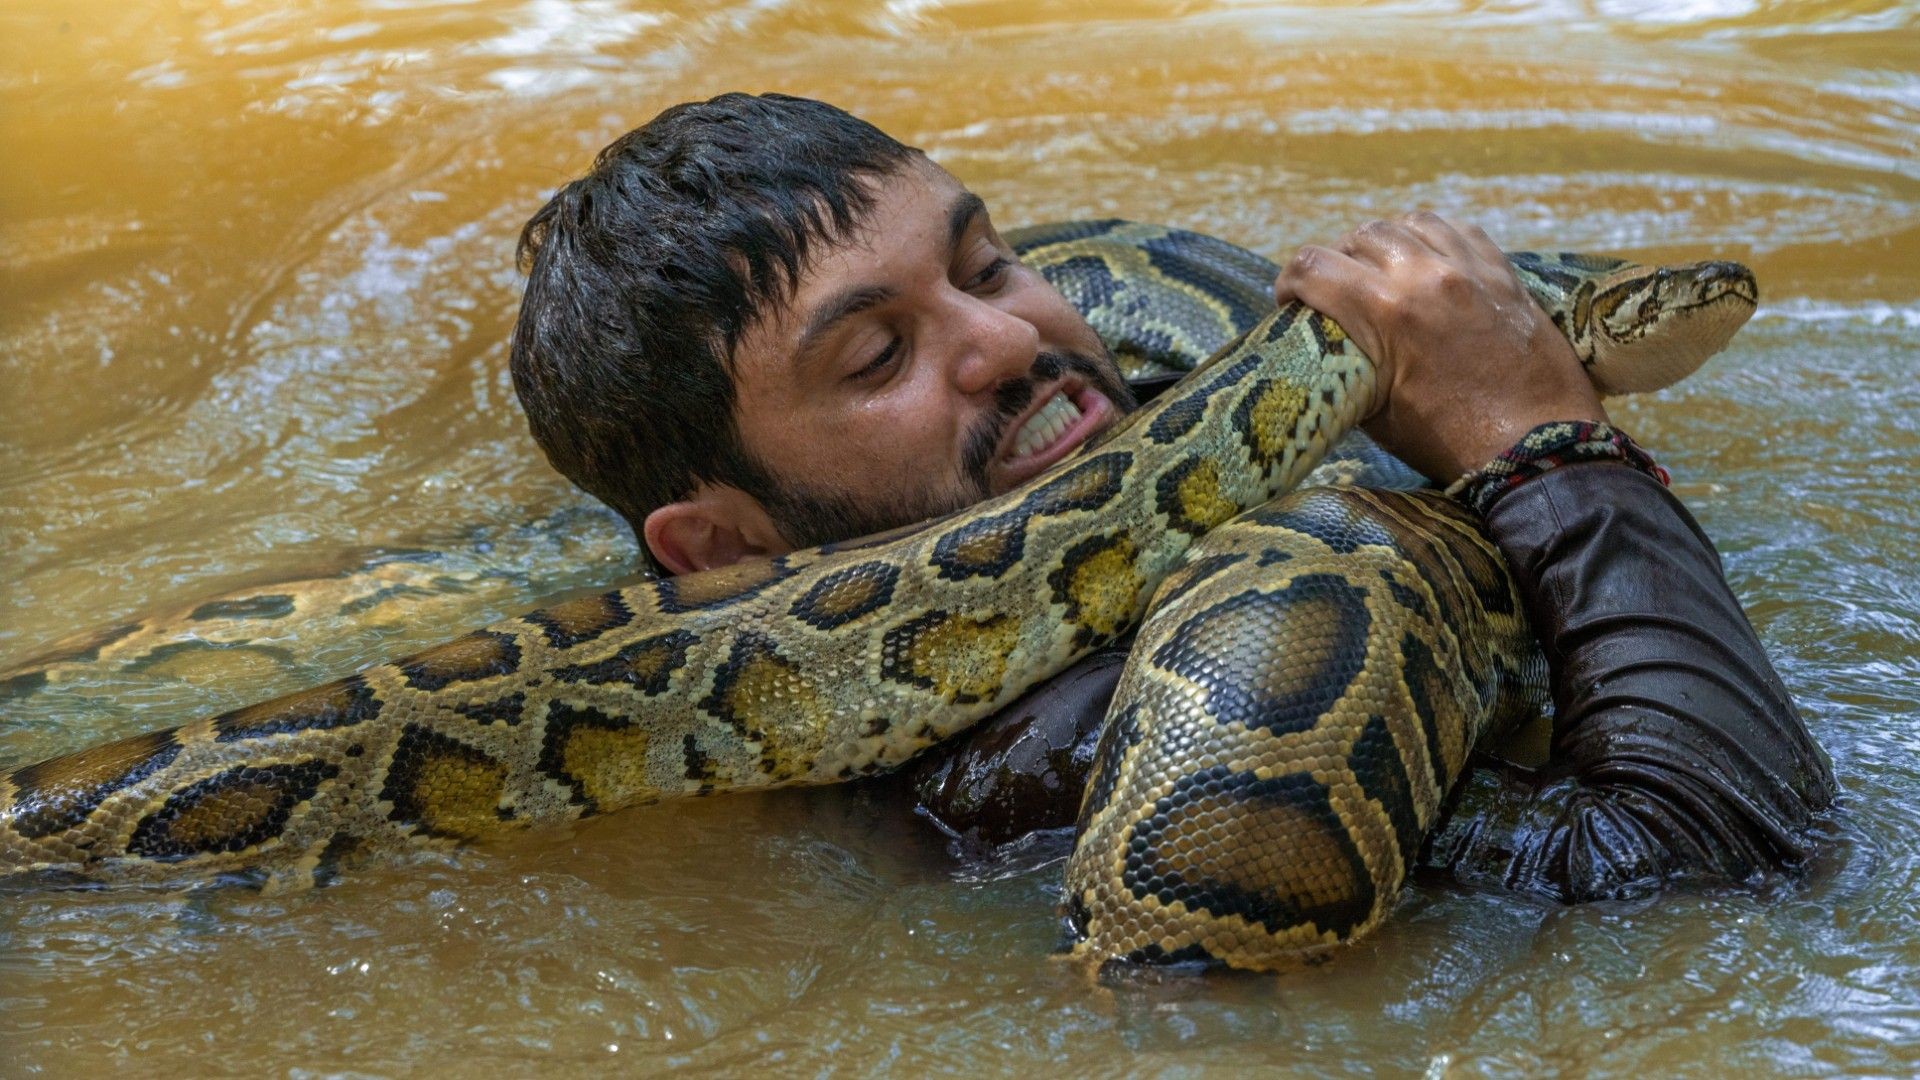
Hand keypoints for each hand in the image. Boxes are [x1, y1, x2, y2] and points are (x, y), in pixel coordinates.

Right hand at [1272, 212, 1606, 482]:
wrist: (1537, 449)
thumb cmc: (1452, 443)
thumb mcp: (1376, 413)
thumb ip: (1348, 366)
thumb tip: (1330, 349)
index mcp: (1386, 312)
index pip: (1314, 266)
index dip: (1290, 280)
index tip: (1289, 300)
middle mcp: (1425, 276)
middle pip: (1360, 237)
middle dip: (1336, 261)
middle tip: (1334, 290)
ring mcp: (1469, 268)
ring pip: (1409, 223)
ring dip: (1384, 242)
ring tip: (1379, 268)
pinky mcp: (1502, 272)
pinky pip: (1458, 229)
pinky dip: (1432, 237)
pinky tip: (1427, 258)